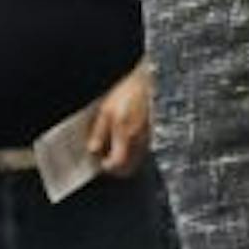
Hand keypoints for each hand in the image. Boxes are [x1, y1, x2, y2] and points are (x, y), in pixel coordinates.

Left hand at [86, 59, 150, 175]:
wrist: (152, 80)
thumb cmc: (130, 91)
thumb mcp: (107, 109)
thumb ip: (99, 132)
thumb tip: (93, 149)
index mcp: (125, 134)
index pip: (115, 165)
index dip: (106, 167)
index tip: (99, 161)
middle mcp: (140, 141)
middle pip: (128, 168)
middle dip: (115, 167)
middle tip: (105, 158)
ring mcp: (149, 139)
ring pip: (136, 160)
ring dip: (125, 159)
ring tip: (114, 146)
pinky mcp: (154, 135)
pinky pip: (142, 150)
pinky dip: (133, 150)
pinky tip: (126, 137)